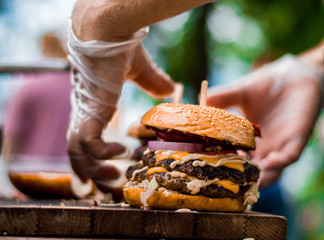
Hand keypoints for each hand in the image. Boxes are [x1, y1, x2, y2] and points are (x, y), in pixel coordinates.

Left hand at [67, 20, 173, 192]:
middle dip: (88, 174)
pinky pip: (89, 142)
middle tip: (106, 189)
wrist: (107, 29)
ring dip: (94, 170)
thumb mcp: (139, 71)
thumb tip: (170, 90)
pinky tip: (121, 150)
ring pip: (77, 152)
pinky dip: (102, 152)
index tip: (97, 174)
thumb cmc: (119, 46)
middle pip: (75, 153)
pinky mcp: (90, 110)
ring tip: (115, 178)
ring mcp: (84, 112)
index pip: (81, 139)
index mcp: (91, 106)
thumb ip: (153, 83)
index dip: (86, 158)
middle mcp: (83, 113)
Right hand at [207, 55, 323, 188]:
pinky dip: (279, 163)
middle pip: (249, 174)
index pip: (231, 159)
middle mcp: (262, 148)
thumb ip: (222, 98)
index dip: (219, 163)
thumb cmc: (266, 84)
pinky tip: (268, 163)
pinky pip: (289, 157)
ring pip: (270, 173)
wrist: (294, 74)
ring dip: (259, 178)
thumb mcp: (240, 91)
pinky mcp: (297, 140)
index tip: (204, 163)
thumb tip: (200, 100)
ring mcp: (279, 147)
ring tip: (245, 179)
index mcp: (246, 140)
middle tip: (223, 180)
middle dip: (238, 179)